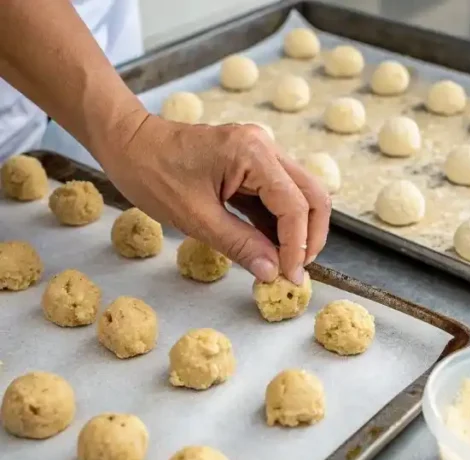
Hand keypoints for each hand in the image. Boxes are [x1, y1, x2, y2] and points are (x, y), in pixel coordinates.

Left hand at [99, 113, 329, 283]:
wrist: (127, 142)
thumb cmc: (151, 173)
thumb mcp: (195, 217)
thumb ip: (240, 245)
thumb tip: (273, 272)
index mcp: (253, 154)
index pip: (294, 206)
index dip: (297, 246)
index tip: (290, 277)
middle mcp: (265, 148)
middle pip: (313, 195)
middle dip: (311, 236)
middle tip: (296, 270)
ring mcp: (261, 153)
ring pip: (301, 195)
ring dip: (298, 230)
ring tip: (283, 263)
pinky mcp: (252, 163)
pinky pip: (279, 195)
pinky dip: (279, 222)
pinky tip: (269, 246)